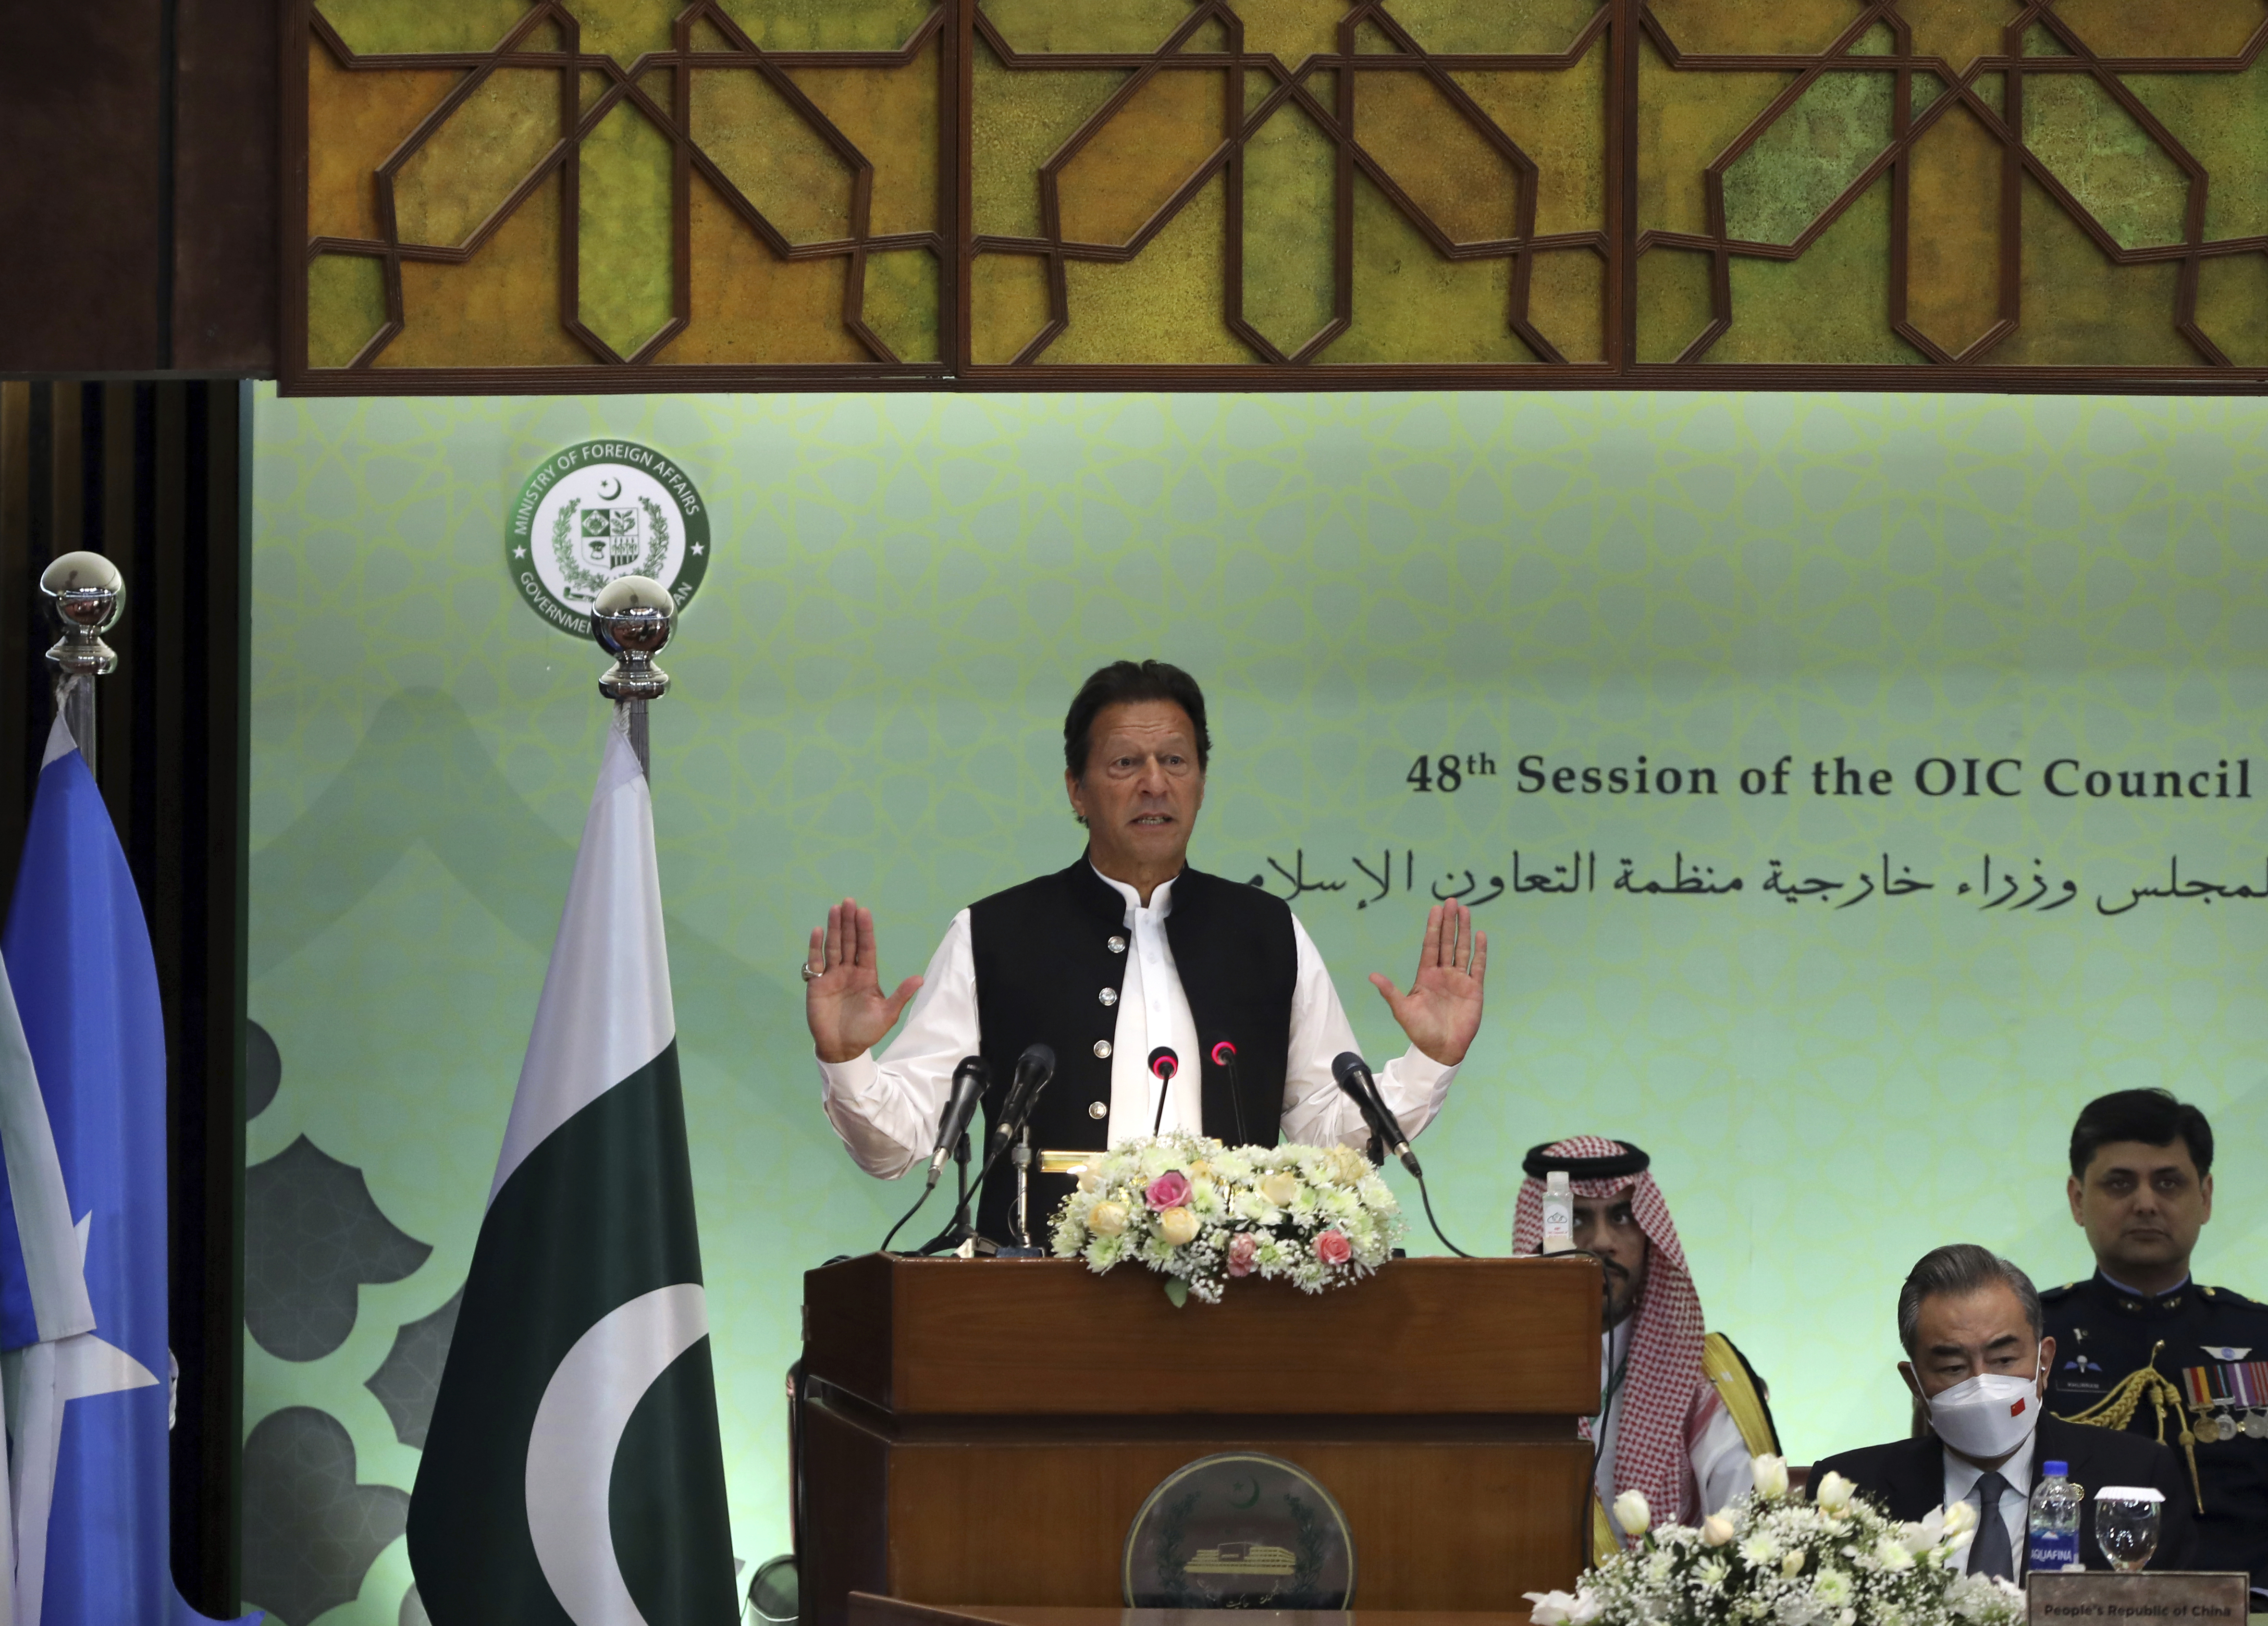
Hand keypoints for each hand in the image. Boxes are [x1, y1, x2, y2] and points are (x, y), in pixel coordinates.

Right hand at [806, 899, 921, 1063]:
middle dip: (849, 922)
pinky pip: (816, 962)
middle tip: (849, 901)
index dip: (865, 930)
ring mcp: (832, 976)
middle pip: (849, 942)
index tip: (864, 911)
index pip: (866, 947)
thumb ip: (900, 995)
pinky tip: (818, 931)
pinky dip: (816, 947)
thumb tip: (919, 978)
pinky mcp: (817, 984)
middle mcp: (849, 971)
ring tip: (835, 909)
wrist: (843, 1048)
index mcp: (867, 975)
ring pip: (834, 947)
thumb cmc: (866, 1031)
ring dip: (834, 928)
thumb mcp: (887, 1014)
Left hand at [1369, 901, 1486, 1066]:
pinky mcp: (1474, 990)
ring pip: (1462, 949)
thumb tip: (1372, 976)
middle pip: (1447, 942)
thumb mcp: (1402, 1010)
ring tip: (1465, 910)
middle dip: (1449, 922)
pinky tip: (1481, 936)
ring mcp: (1459, 980)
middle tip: (1451, 901)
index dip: (1433, 927)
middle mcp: (1443, 974)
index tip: (1434, 909)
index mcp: (1426, 976)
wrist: (1441, 1050)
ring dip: (1464, 931)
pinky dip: (1480, 951)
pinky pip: (1477, 966)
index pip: (1430, 945)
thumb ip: (1390, 992)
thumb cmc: (1420, 1031)